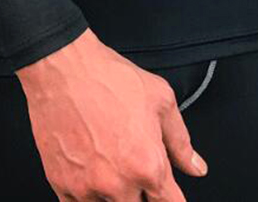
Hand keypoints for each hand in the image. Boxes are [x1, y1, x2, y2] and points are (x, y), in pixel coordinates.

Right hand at [16, 28, 207, 200]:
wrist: (63, 69)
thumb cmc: (108, 78)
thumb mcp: (161, 99)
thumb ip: (181, 141)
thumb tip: (195, 166)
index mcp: (148, 166)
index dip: (170, 196)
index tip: (166, 190)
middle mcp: (119, 184)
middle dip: (142, 193)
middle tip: (133, 165)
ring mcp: (88, 188)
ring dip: (114, 195)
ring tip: (110, 165)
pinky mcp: (61, 185)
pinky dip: (87, 197)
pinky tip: (90, 174)